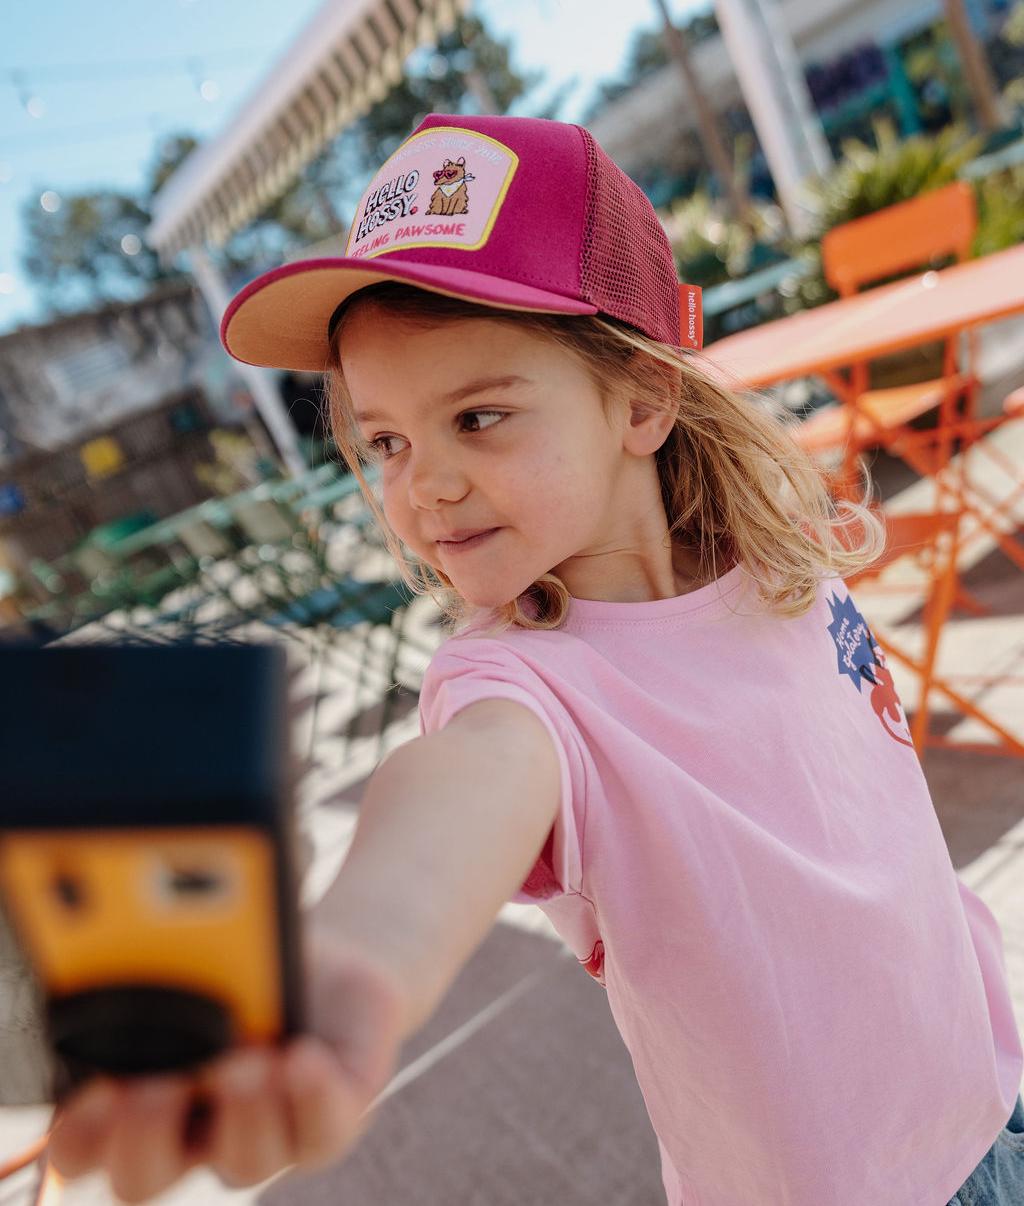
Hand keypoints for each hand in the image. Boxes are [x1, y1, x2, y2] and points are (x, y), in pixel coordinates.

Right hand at [47, 929, 407, 1202]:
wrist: (326, 973)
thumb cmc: (243, 965)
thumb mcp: (198, 954)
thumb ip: (157, 962)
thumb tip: (118, 937)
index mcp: (134, 1105)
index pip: (82, 1148)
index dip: (79, 1134)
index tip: (96, 1088)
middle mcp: (191, 1137)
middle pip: (144, 1179)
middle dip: (145, 1138)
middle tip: (158, 1088)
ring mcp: (260, 1140)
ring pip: (242, 1163)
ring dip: (241, 1113)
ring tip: (249, 1061)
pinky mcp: (326, 1125)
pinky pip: (320, 1132)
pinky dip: (310, 1097)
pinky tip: (302, 1058)